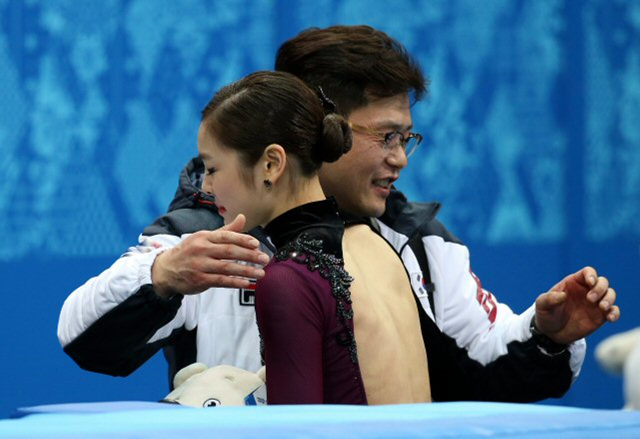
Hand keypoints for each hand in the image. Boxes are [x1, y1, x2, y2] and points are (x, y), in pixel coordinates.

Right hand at [152, 214, 269, 297]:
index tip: (257, 244)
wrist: (166, 269)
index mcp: (204, 237)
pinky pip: (220, 281)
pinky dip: (235, 282)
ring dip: (246, 271)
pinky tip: (247, 283)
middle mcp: (202, 249)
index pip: (226, 236)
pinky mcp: (199, 280)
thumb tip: (242, 217)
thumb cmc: (190, 251)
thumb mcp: (204, 237)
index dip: (243, 239)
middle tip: (265, 259)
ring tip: (261, 273)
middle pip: (229, 251)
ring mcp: (200, 265)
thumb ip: (226, 230)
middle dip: (250, 255)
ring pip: (227, 268)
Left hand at [534, 266, 619, 344]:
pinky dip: (615, 313)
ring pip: (610, 294)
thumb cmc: (546, 315)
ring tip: (601, 307)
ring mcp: (595, 303)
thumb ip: (549, 299)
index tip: (590, 283)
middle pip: (602, 282)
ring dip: (609, 298)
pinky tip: (610, 318)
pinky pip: (613, 310)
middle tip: (591, 299)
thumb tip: (562, 295)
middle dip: (600, 288)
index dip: (591, 275)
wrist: (551, 333)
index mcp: (573, 283)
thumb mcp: (542, 306)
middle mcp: (586, 290)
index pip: (588, 272)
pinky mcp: (600, 316)